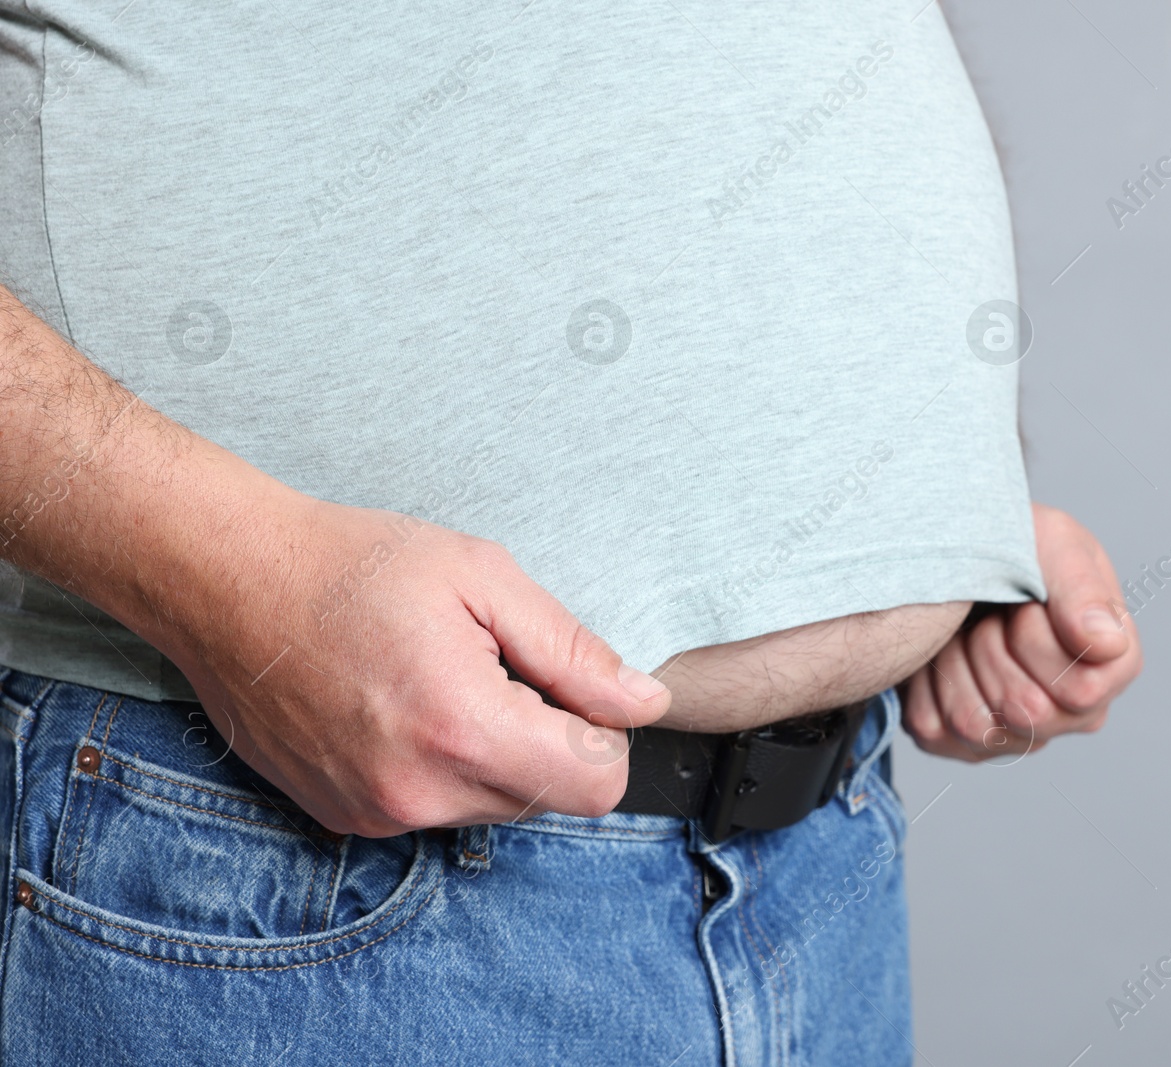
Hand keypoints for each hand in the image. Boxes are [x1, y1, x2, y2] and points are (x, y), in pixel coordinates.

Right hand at [168, 492, 671, 835]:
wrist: (227, 582)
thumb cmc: (352, 565)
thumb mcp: (483, 578)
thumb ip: (573, 652)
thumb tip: (645, 703)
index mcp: (465, 728)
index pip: (596, 785)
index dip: (602, 735)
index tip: (569, 688)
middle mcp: (420, 791)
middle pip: (549, 799)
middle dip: (549, 741)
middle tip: (498, 669)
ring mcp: (377, 813)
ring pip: (494, 808)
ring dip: (495, 754)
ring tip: (445, 681)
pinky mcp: (346, 818)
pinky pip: (436, 810)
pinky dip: (443, 767)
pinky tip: (406, 706)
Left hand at [900, 502, 1140, 761]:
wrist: (946, 558)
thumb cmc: (1010, 545)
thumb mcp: (1052, 541)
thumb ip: (1082, 588)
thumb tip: (1106, 645)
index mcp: (1109, 665)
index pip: (1080, 691)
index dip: (1038, 640)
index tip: (1026, 601)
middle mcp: (1072, 711)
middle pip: (1028, 713)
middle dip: (993, 648)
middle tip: (992, 613)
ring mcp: (1018, 734)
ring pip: (979, 728)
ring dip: (957, 663)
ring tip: (965, 629)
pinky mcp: (961, 742)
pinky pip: (936, 731)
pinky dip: (925, 681)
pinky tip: (940, 650)